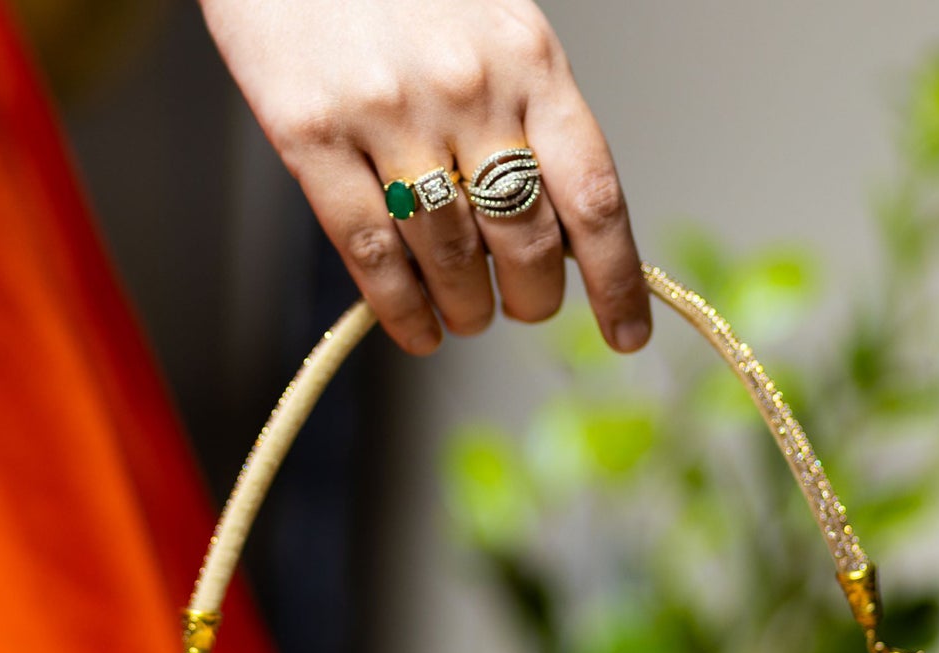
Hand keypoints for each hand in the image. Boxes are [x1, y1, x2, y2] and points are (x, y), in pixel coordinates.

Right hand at [201, 0, 649, 355]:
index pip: (593, 195)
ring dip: (466, 310)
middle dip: (531, 299)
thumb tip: (546, 226)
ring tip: (464, 318)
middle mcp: (469, 90)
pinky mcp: (312, 133)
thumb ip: (524, 111)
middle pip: (524, 241)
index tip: (626, 335)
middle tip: (520, 307)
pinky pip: (370, 252)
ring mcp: (388, 113)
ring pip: (448, 259)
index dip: (616, 279)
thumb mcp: (494, 21)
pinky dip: (399, 310)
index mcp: (531, 59)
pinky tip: (415, 330)